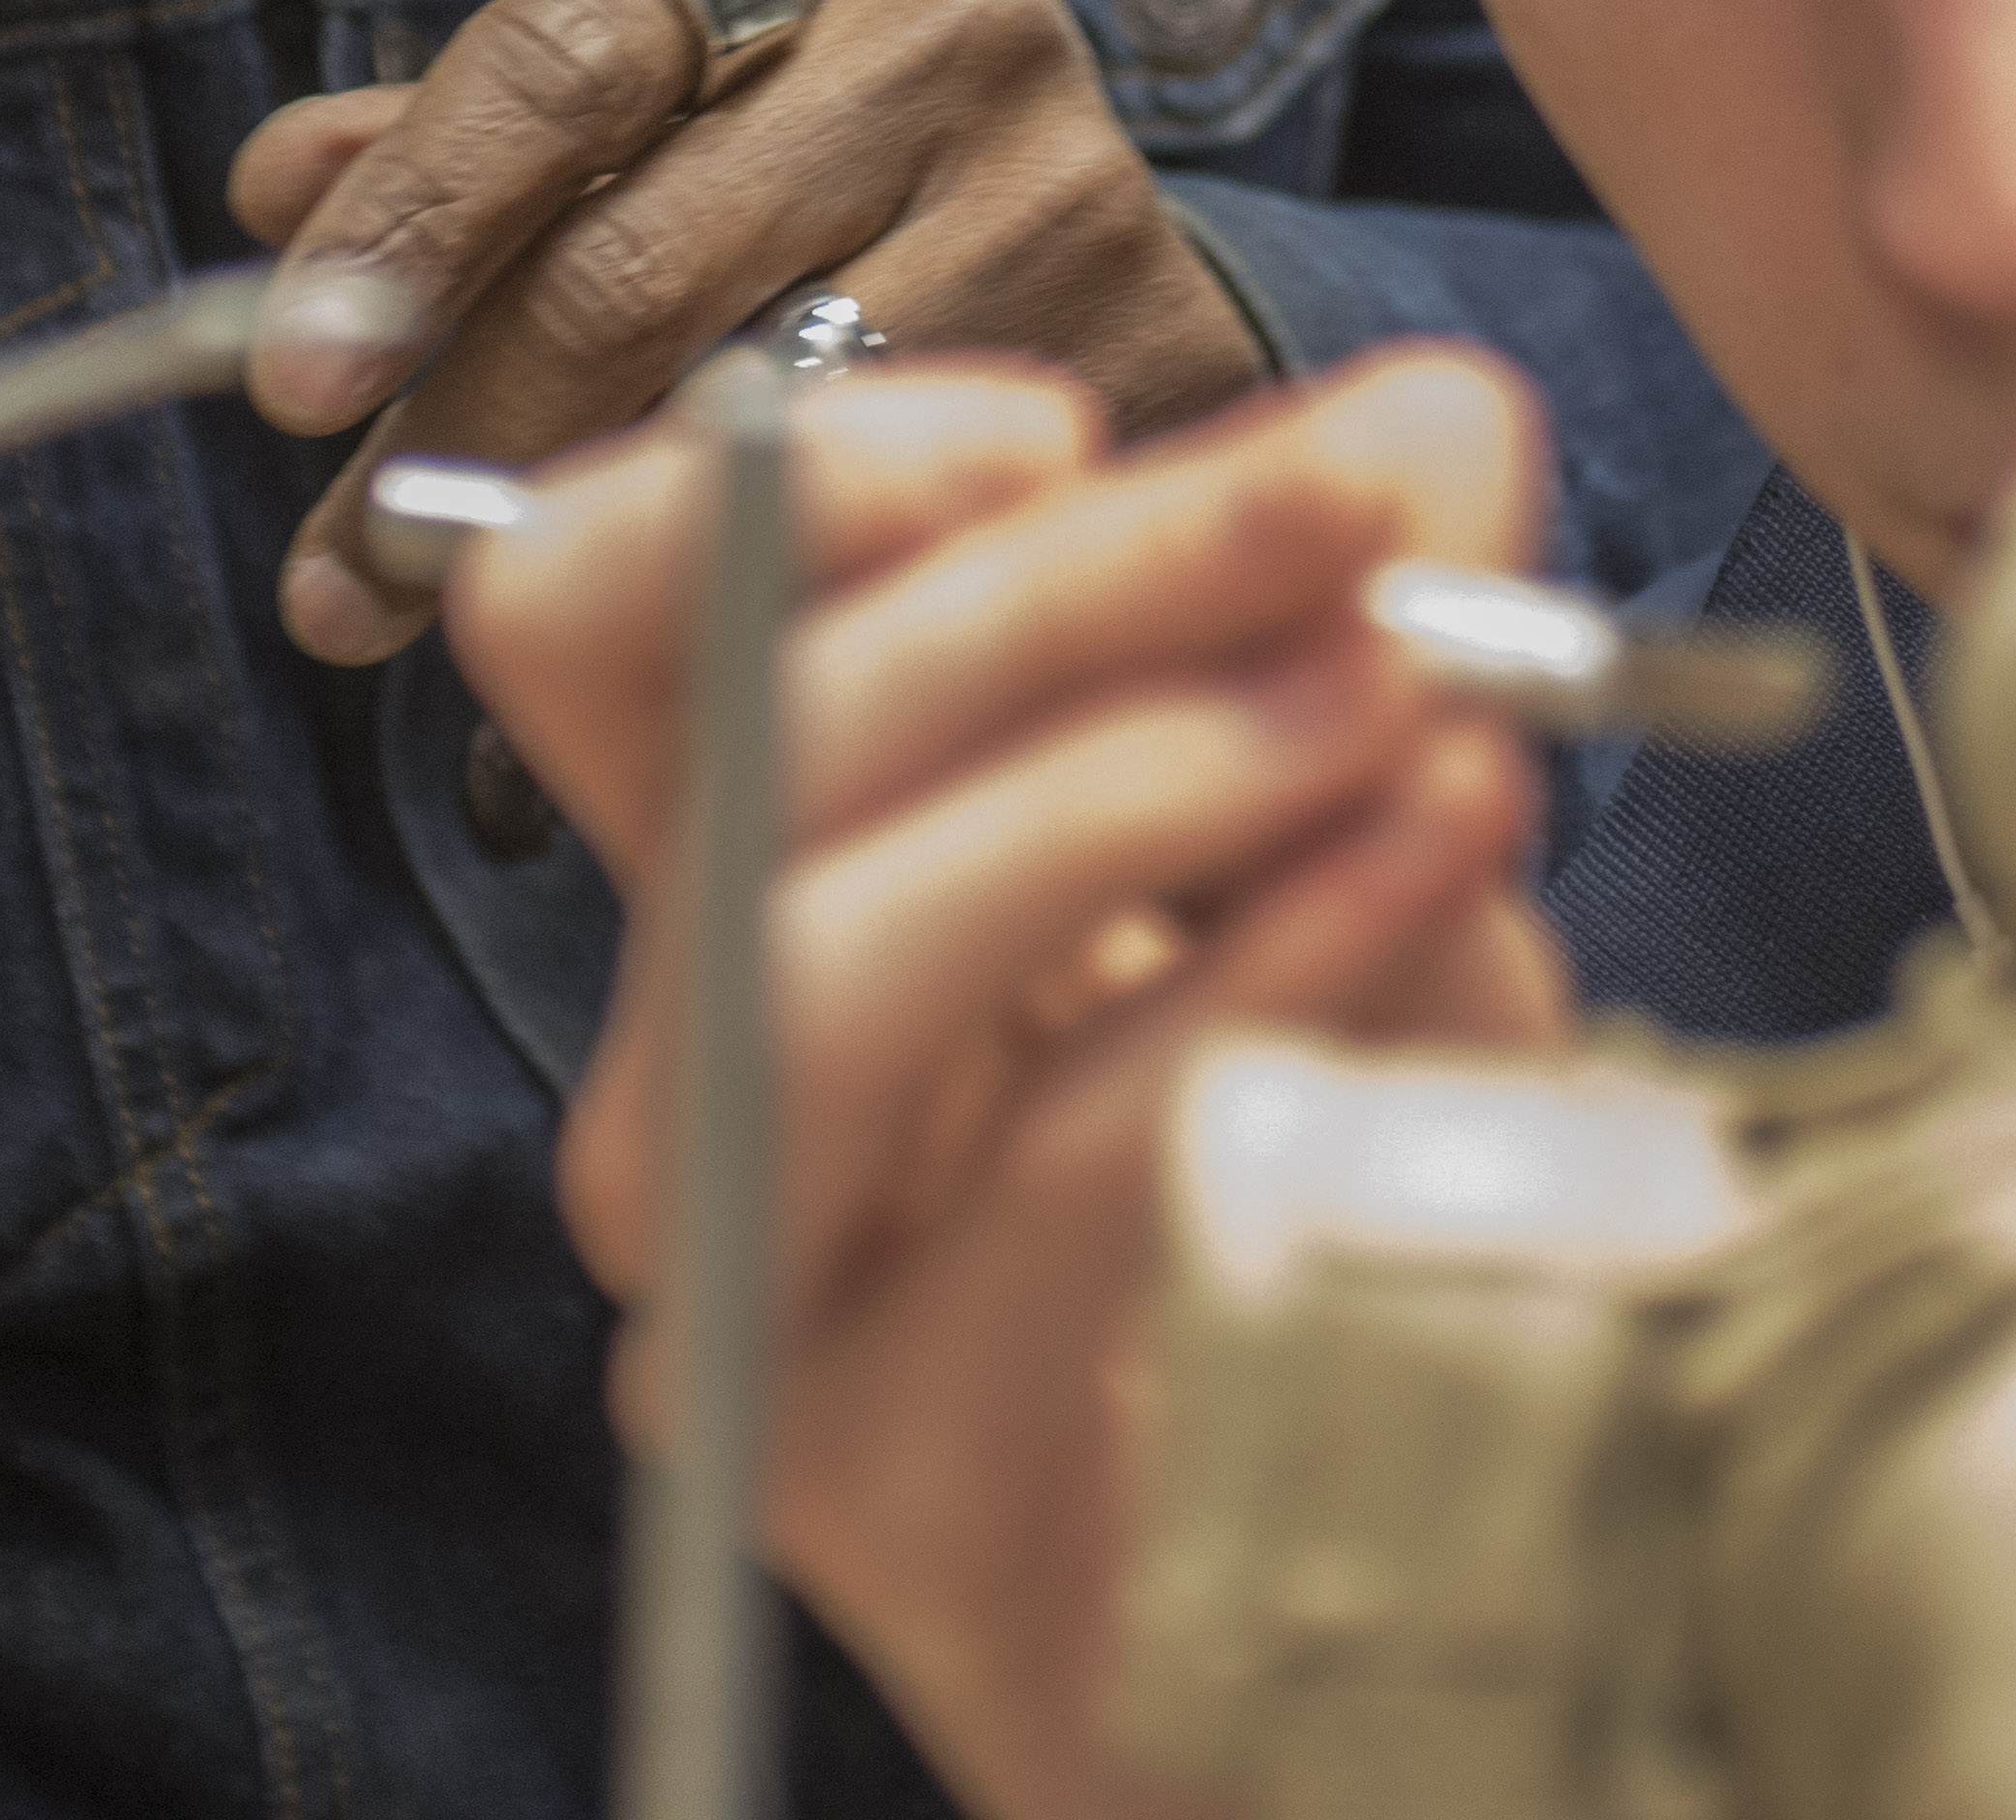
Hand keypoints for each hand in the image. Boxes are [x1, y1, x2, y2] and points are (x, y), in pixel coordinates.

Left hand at [234, 0, 1265, 659]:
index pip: (558, 62)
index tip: (290, 376)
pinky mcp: (1134, 346)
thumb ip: (471, 145)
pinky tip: (671, 621)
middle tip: (345, 577)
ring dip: (582, 531)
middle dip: (457, 433)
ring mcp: (1056, 183)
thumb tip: (281, 191)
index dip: (410, 223)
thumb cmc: (826, 173)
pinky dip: (745, 565)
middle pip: (633, 260)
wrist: (1112, 249)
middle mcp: (942, 24)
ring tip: (471, 616)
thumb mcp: (661, 104)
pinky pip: (882, 500)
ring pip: (753, 408)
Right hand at [447, 351, 1575, 1819]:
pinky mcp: (871, 1469)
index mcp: (754, 872)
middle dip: (1065, 581)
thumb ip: (1368, 630)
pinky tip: (1436, 878)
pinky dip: (1260, 979)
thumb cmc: (1333, 1185)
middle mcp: (694, 1071)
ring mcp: (749, 1288)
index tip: (1060, 426)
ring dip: (1126, 776)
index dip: (782, 483)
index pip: (578, 611)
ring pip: (817, 956)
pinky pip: (1041, 1170)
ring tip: (1399, 700)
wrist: (1385, 1592)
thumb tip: (1429, 424)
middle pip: (749, 740)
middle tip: (1346, 513)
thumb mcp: (1367, 851)